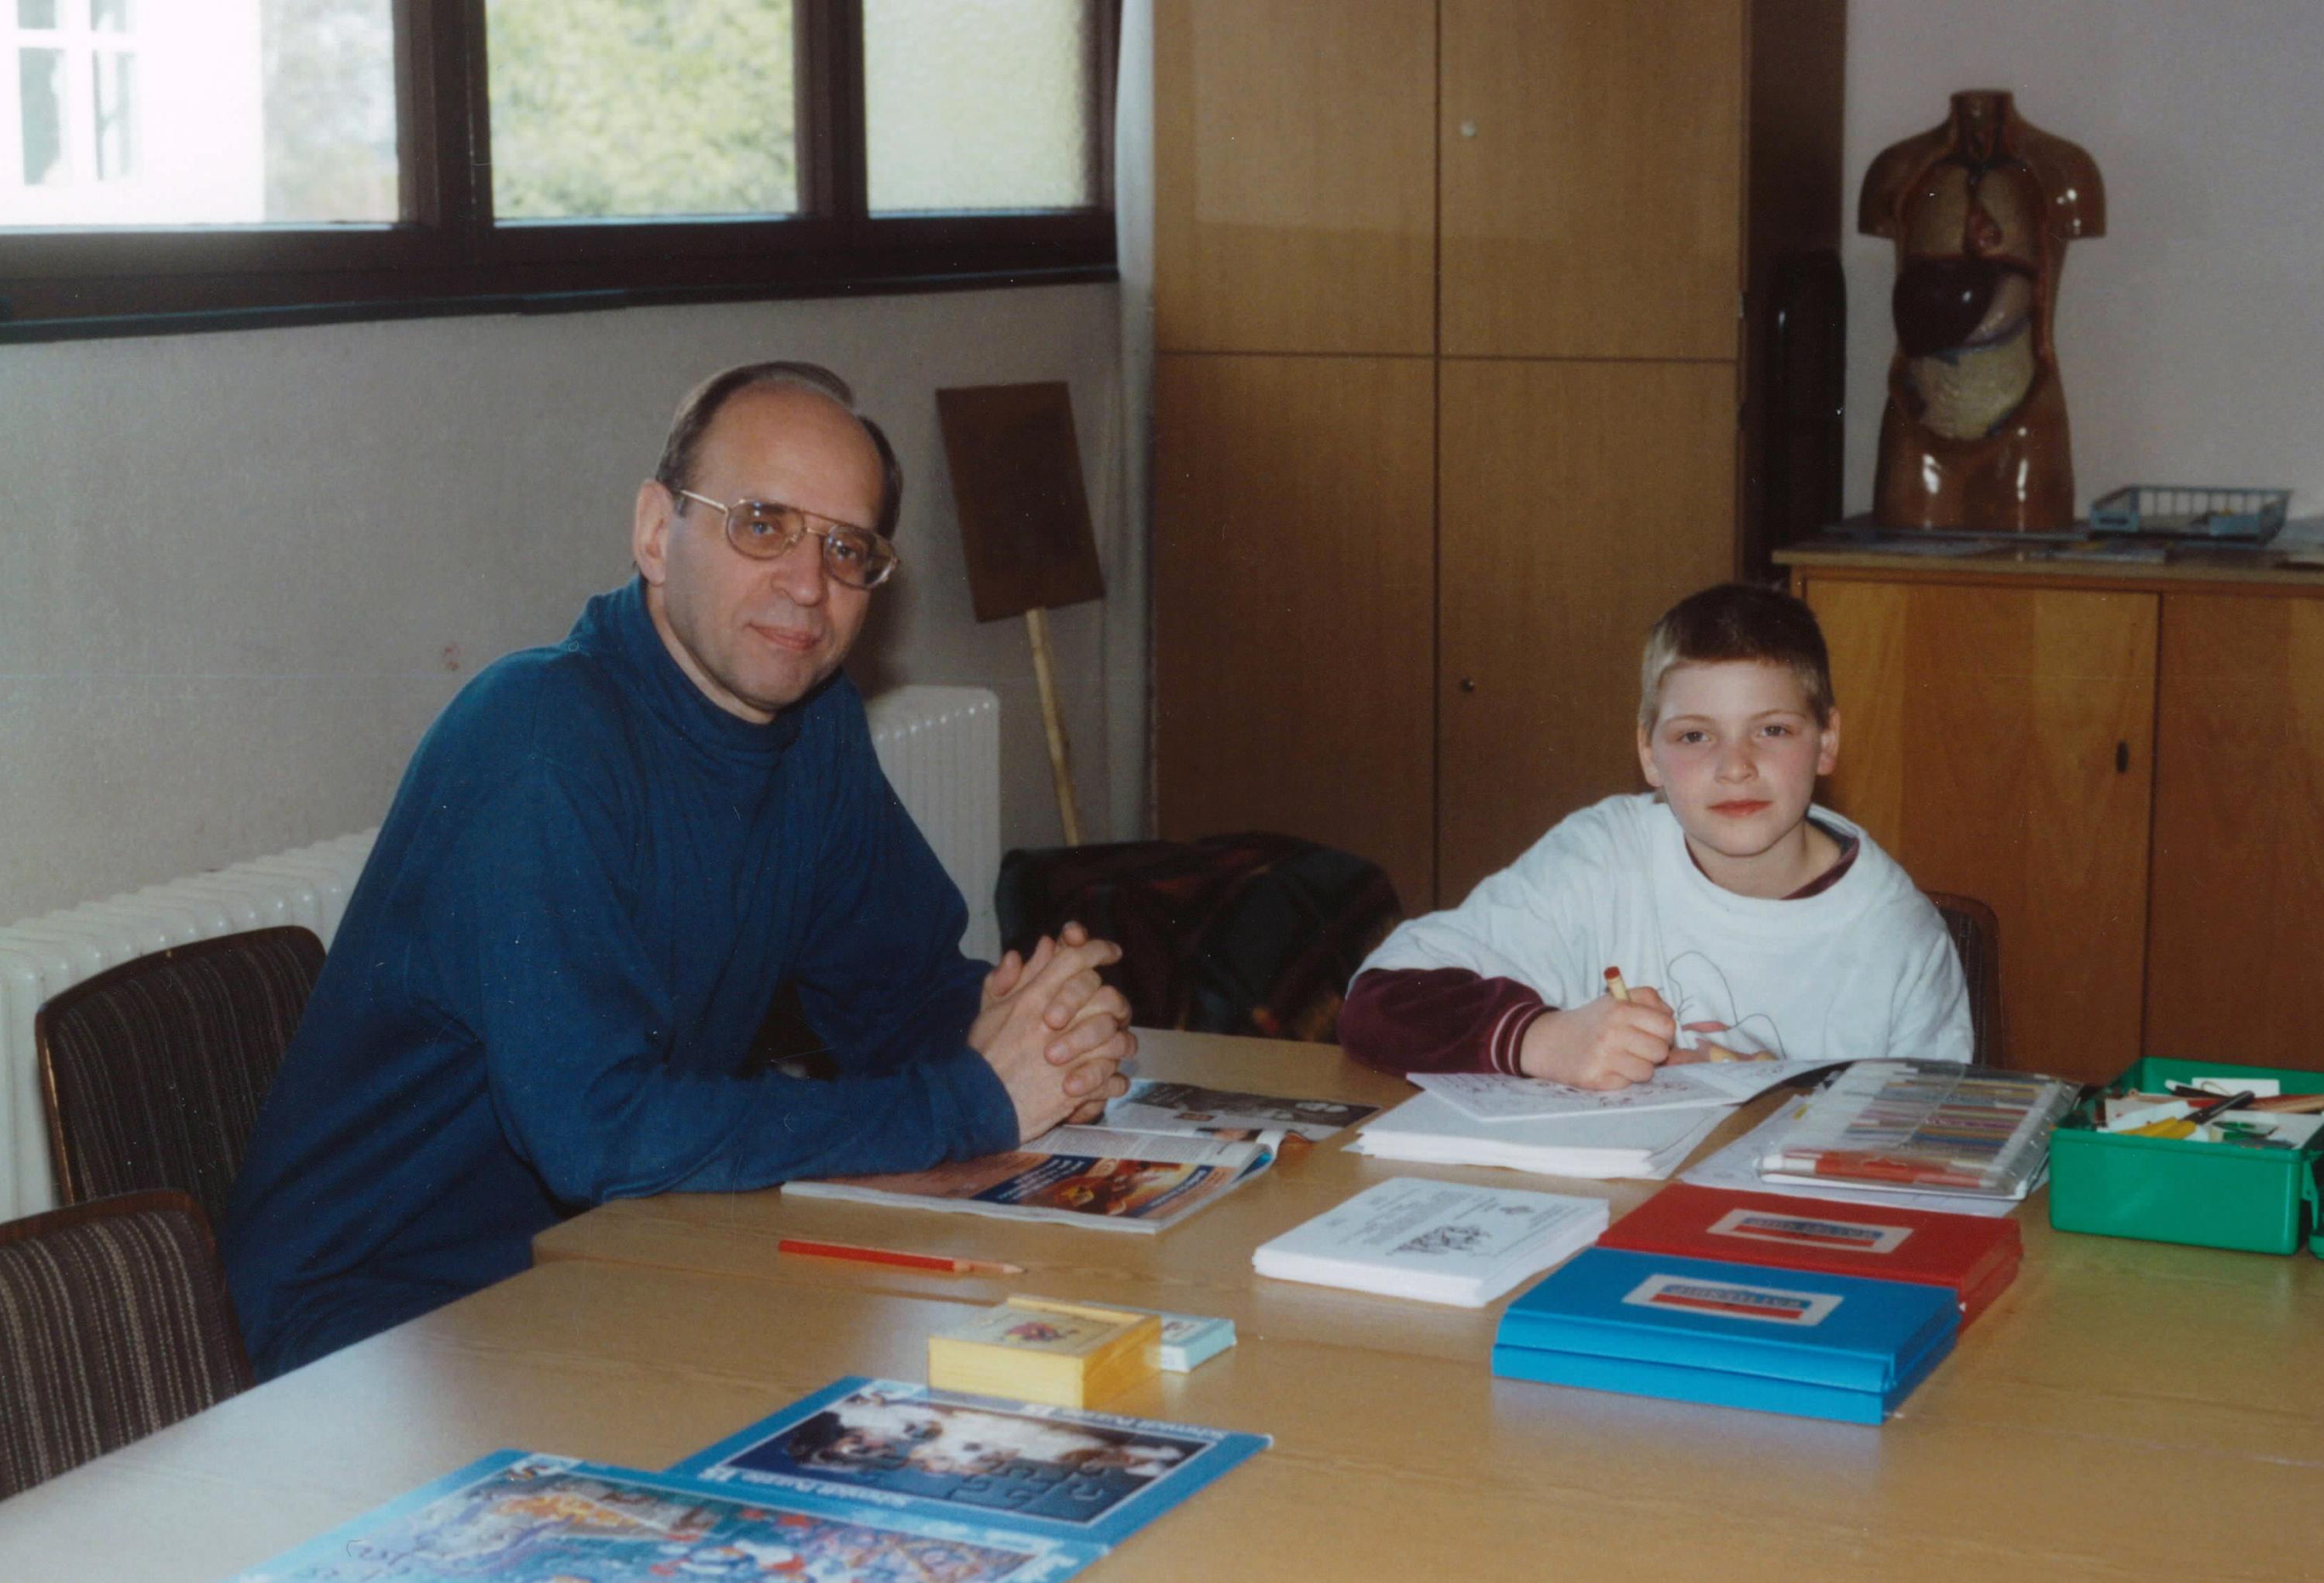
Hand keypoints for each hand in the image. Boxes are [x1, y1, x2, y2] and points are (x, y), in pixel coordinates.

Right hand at [972, 927, 1134, 1139]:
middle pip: (1106, 995)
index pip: (1075, 959)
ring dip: (1119, 1043)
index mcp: (1033, 999)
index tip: (1111, 952)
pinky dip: (1114, 1081)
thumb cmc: (984, 1056)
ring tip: (1113, 1049)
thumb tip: (1042, 946)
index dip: (1098, 949)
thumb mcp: (990, 1009)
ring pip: (1117, 1039)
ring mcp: (1069, 1058)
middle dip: (1115, 1001)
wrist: (977, 1104)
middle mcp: (1054, 1023)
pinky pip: (1114, 1080)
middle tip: (1114, 1011)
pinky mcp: (1076, 1091)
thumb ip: (1013, 976)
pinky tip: (1106, 1080)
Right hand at [1517, 985, 1675, 1088]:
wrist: (1551, 1042)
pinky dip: (1621, 1078)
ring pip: (1647, 1071)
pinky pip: (1627, 1084)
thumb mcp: (1617, 999)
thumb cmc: (1593, 1021)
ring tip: (1622, 1059)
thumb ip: (1649, 1000)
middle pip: (1660, 1051)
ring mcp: (1603, 1057)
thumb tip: (1672, 1018)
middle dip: (1652, 1052)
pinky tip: (1608, 1068)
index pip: (1666, 1026)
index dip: (1663, 1032)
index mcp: (1620, 1009)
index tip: (1651, 1033)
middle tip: (1637, 1048)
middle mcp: (1612, 1032)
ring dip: (1638, 1067)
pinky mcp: (1596, 1079)